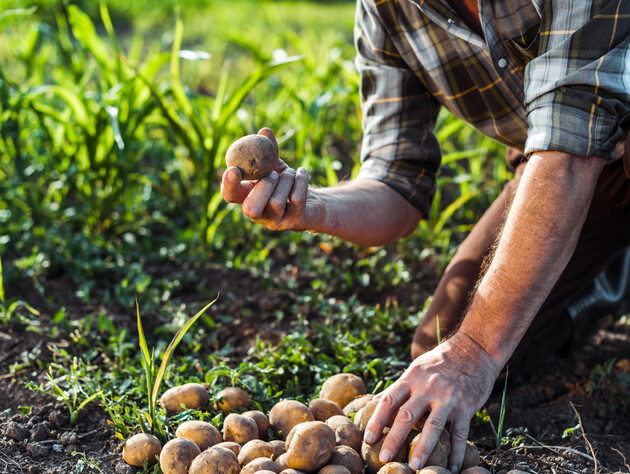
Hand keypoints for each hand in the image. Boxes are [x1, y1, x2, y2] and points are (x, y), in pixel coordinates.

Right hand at [221, 128, 324, 230]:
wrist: (312, 202)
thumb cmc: (287, 184)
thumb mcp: (276, 166)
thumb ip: (268, 151)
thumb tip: (264, 131)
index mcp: (247, 198)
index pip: (230, 195)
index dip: (229, 184)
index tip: (233, 169)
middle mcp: (259, 215)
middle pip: (250, 208)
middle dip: (263, 187)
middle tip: (273, 174)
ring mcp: (277, 221)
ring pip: (276, 203)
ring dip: (285, 180)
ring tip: (290, 173)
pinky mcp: (295, 222)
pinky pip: (296, 200)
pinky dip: (300, 181)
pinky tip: (302, 173)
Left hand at [363, 331, 501, 472]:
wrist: (474, 350)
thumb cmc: (440, 361)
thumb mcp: (416, 368)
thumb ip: (398, 386)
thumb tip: (374, 401)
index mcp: (411, 378)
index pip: (388, 400)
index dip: (376, 420)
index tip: (368, 438)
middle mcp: (427, 387)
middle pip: (407, 416)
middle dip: (394, 439)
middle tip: (384, 458)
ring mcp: (448, 397)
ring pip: (432, 427)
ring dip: (422, 449)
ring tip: (414, 467)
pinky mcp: (466, 406)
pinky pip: (460, 433)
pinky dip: (456, 453)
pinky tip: (452, 468)